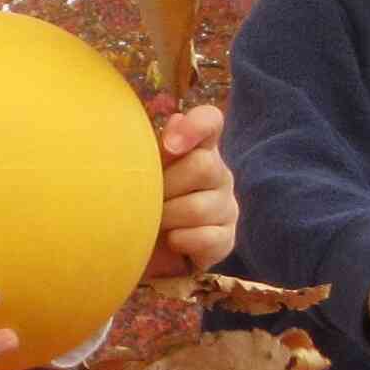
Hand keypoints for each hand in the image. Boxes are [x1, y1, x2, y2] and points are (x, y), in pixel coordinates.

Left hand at [146, 104, 235, 278]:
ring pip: (199, 207)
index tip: (169, 145)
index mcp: (198, 148)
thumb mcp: (142, 173)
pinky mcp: (227, 238)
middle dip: (167, 186)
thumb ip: (154, 148)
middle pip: (203, 166)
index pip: (210, 121)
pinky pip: (207, 238)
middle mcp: (218, 173)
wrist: (146, 250)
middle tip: (149, 199)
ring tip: (155, 222)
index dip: (195, 126)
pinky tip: (171, 241)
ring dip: (167, 218)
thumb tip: (176, 120)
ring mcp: (226, 206)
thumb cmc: (142, 202)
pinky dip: (181, 241)